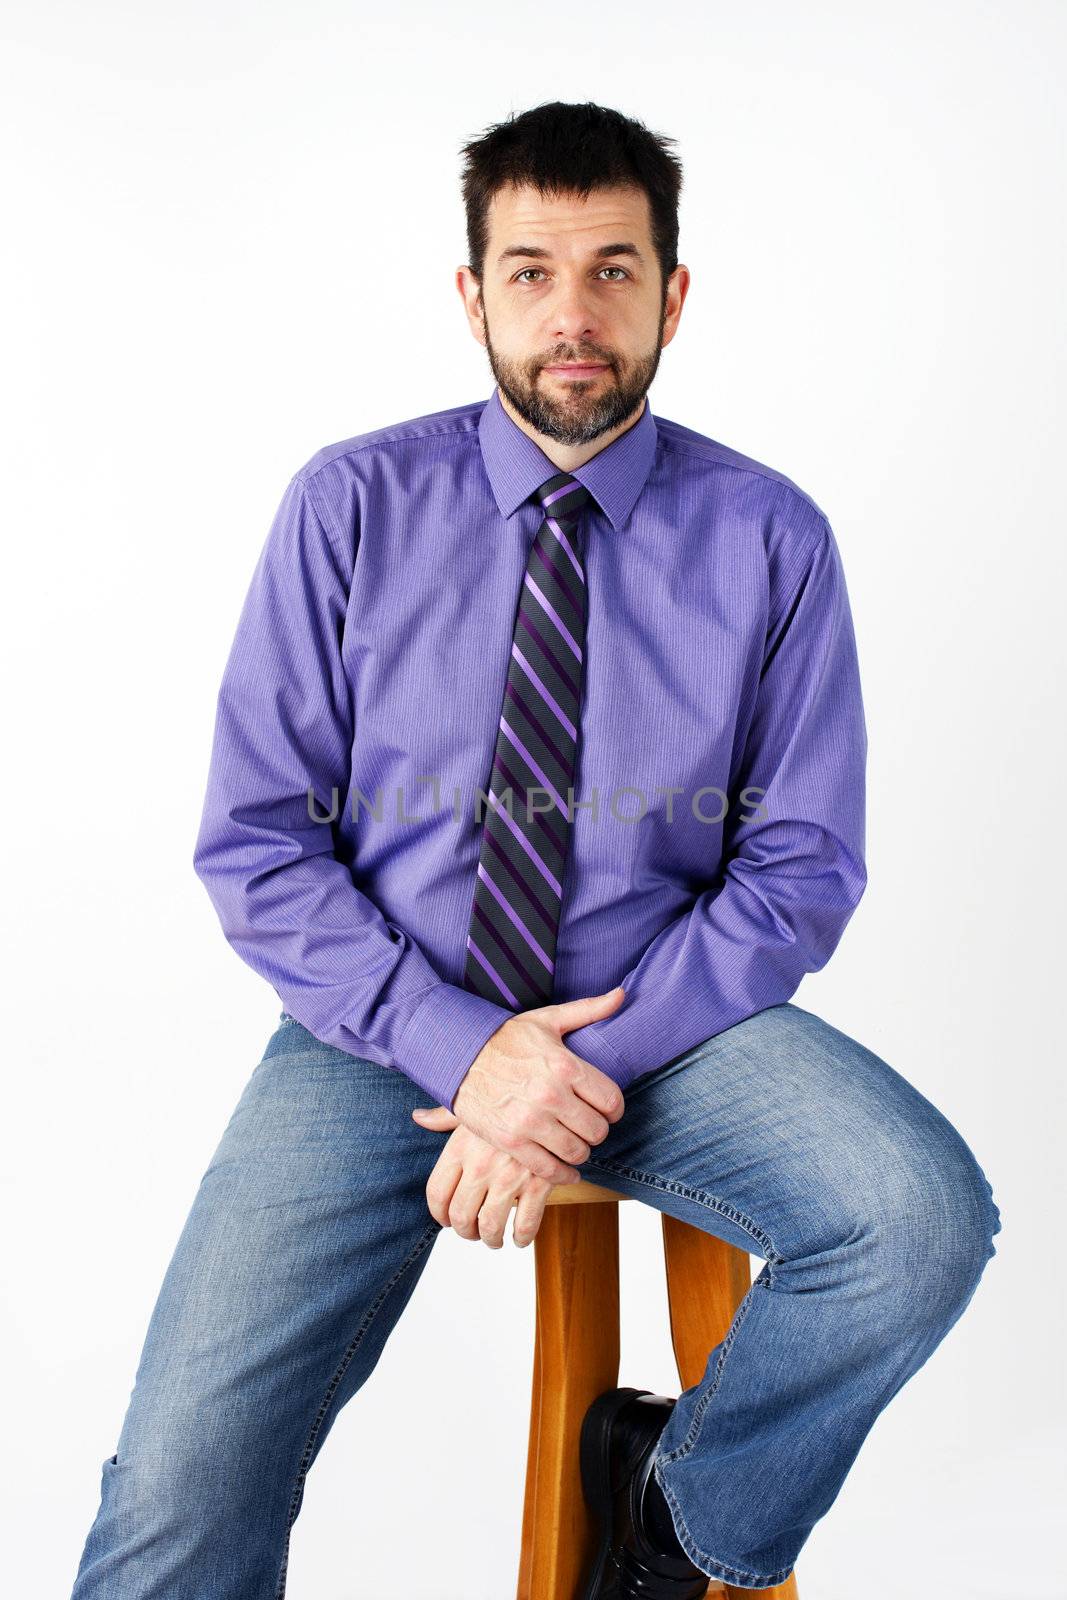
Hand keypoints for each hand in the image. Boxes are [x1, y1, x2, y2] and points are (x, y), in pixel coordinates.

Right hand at [413, 986, 626, 1184]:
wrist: (456, 1055)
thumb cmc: (505, 1037)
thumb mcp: (547, 1019)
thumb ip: (588, 1010)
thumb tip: (621, 994)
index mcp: (566, 1066)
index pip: (612, 1101)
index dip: (614, 1110)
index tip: (606, 1111)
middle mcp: (551, 1095)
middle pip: (597, 1130)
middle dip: (597, 1131)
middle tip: (588, 1128)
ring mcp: (530, 1121)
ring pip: (576, 1152)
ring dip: (580, 1152)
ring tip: (574, 1144)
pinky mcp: (511, 1141)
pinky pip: (548, 1169)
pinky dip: (562, 1174)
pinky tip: (566, 1170)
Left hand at [414, 1111, 552, 1247]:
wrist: (552, 1099)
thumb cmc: (510, 1103)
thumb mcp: (475, 1105)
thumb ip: (444, 1117)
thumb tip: (419, 1117)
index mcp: (460, 1147)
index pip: (436, 1193)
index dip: (439, 1214)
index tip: (447, 1220)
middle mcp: (481, 1165)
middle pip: (461, 1216)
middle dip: (465, 1232)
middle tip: (473, 1232)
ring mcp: (510, 1176)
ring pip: (490, 1226)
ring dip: (491, 1240)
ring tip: (495, 1239)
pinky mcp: (539, 1183)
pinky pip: (526, 1224)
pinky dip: (522, 1237)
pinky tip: (520, 1237)